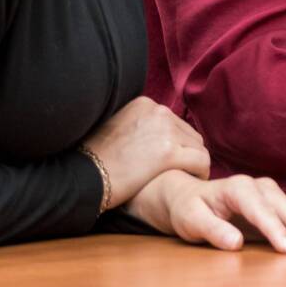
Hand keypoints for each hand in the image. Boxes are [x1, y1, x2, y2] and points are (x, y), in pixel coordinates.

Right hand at [79, 96, 207, 209]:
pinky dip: (200, 173)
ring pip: (198, 148)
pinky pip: (201, 162)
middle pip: (189, 135)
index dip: (176, 145)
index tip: (170, 161)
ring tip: (182, 179)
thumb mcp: (117, 127)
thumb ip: (139, 127)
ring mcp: (164, 130)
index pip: (175, 123)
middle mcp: (157, 111)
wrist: (84, 175)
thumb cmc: (96, 159)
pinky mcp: (168, 152)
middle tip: (179, 173)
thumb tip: (157, 140)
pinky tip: (190, 182)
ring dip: (193, 164)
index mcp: (144, 104)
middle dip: (186, 154)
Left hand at [124, 172, 285, 254]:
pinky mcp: (277, 203)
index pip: (261, 211)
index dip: (275, 231)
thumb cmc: (188, 209)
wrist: (188, 196)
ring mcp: (271, 194)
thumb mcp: (190, 220)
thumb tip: (234, 242)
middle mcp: (260, 187)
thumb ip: (212, 230)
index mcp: (238, 188)